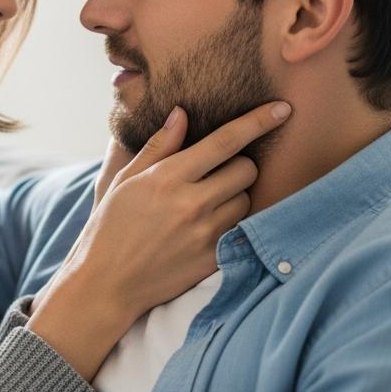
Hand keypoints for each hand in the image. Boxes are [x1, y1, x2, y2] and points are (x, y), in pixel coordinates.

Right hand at [28, 101, 290, 379]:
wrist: (107, 282)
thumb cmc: (110, 227)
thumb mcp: (124, 181)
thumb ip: (156, 146)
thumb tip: (181, 114)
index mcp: (167, 178)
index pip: (225, 142)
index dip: (257, 122)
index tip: (282, 108)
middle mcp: (191, 203)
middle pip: (247, 170)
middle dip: (238, 165)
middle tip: (216, 173)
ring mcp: (205, 233)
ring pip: (247, 200)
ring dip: (235, 195)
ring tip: (208, 203)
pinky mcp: (214, 258)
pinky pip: (241, 229)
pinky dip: (231, 222)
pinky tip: (206, 226)